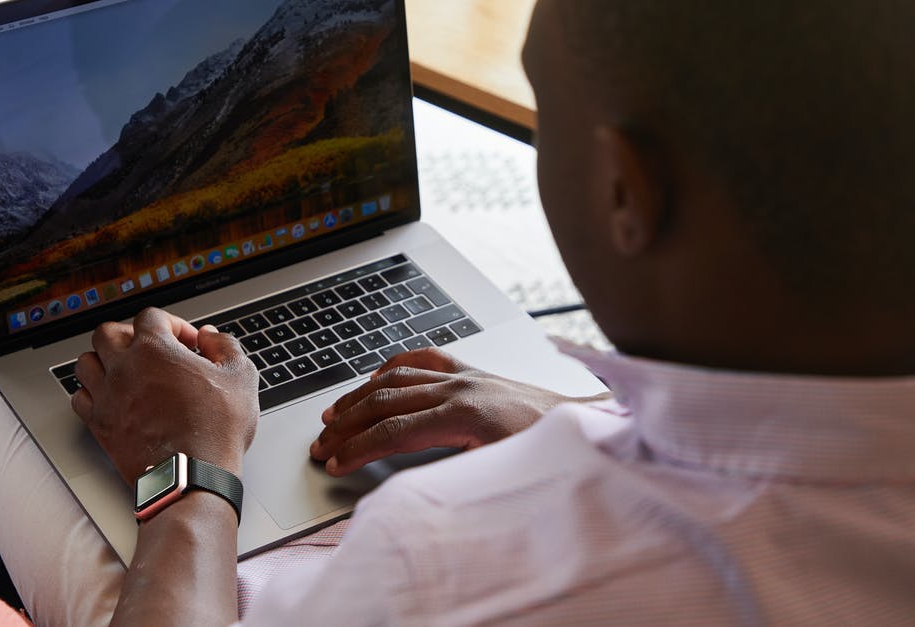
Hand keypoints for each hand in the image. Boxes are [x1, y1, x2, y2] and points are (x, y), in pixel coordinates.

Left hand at [71, 308, 258, 484]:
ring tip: (126, 370)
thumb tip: (210, 336)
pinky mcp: (99, 425)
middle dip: (130, 335)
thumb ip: (225, 346)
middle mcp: (123, 368)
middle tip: (150, 349)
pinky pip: (80, 398)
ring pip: (86, 362)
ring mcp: (107, 397)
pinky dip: (93, 393)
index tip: (188, 343)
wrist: (192, 478)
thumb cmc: (216, 430)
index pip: (150, 316)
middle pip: (107, 332)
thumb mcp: (240, 377)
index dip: (172, 324)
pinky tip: (113, 399)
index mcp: (154, 349)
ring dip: (105, 361)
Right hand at [310, 348, 603, 475]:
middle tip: (320, 445)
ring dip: (359, 397)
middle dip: (347, 425)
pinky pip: (423, 359)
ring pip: (396, 378)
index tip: (334, 463)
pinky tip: (374, 377)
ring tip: (332, 415)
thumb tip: (405, 487)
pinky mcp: (474, 371)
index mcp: (467, 415)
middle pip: (385, 402)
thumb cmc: (554, 454)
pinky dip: (392, 367)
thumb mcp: (501, 476)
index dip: (358, 449)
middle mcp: (462, 388)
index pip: (394, 431)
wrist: (593, 428)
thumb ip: (452, 478)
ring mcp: (467, 375)